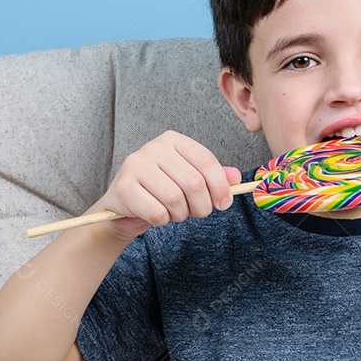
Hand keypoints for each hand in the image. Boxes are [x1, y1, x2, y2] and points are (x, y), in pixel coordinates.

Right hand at [89, 130, 241, 240]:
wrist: (126, 206)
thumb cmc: (162, 191)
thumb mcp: (190, 180)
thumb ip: (214, 177)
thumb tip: (236, 178)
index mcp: (173, 140)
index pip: (206, 161)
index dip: (220, 186)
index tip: (224, 203)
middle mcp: (153, 148)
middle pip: (193, 182)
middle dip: (201, 206)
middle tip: (197, 212)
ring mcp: (136, 165)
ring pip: (175, 198)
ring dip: (180, 214)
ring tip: (175, 212)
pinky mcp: (124, 187)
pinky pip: (156, 212)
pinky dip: (163, 220)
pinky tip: (158, 215)